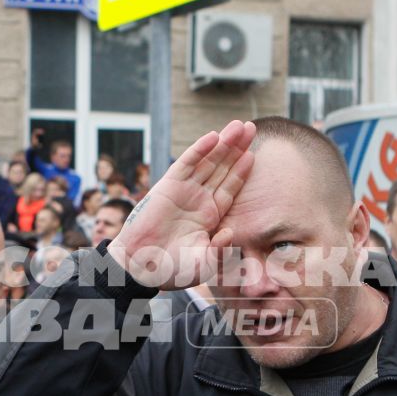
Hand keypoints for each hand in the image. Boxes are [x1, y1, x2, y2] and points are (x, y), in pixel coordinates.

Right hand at [106, 119, 254, 290]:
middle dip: (237, 148)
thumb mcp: (205, 263)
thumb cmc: (172, 270)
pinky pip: (187, 164)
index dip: (241, 171)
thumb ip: (220, 250)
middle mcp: (198, 199)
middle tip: (251, 128)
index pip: (229, 188)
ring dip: (224, 143)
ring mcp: (184, 191)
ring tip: (239, 125)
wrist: (143, 269)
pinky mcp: (168, 186)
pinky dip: (200, 149)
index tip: (253, 155)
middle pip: (222, 168)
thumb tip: (230, 232)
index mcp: (210, 216)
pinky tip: (214, 136)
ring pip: (208, 161)